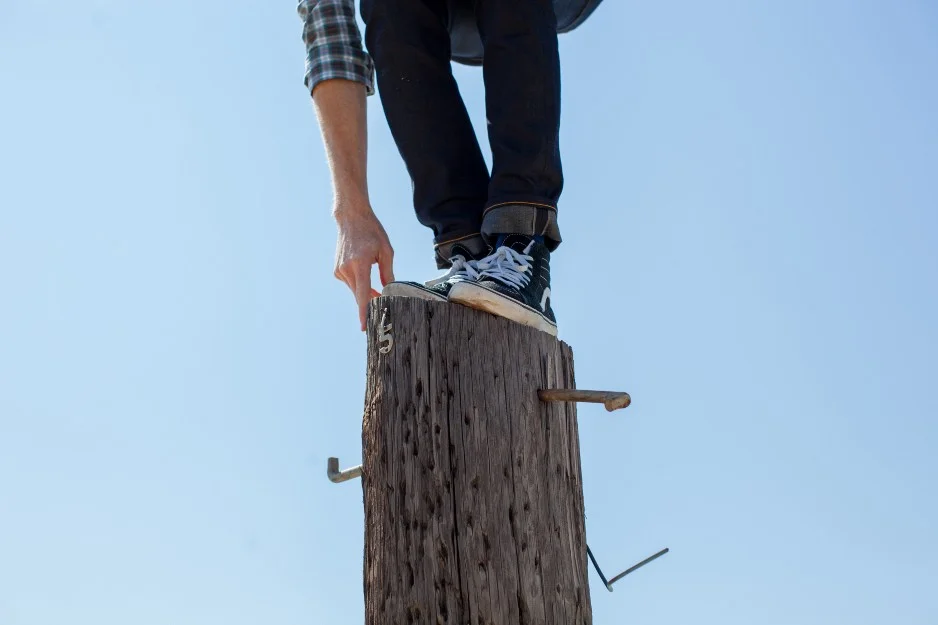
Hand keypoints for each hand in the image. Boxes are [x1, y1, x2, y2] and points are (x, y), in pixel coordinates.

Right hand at [333, 202, 394, 330]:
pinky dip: (358, 282)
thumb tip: (390, 290)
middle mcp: (347, 269)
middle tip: (382, 299)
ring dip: (365, 290)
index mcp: (360, 264)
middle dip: (371, 300)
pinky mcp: (337, 271)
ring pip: (355, 290)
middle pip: (360, 295)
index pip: (362, 294)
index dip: (364, 311)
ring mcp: (339, 271)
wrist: (351, 218)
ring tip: (371, 270)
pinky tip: (361, 266)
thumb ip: (387, 273)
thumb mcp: (386, 250)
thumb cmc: (372, 232)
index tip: (364, 327)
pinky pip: (351, 283)